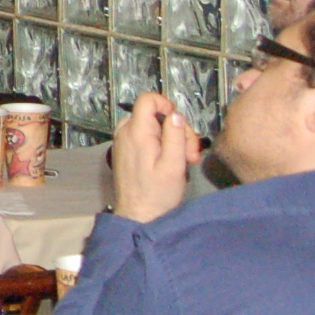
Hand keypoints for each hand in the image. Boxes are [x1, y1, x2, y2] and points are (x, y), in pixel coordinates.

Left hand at [110, 92, 200, 222]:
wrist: (139, 215)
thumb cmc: (157, 194)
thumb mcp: (174, 165)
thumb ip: (175, 136)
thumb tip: (176, 115)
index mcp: (136, 132)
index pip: (147, 98)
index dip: (167, 105)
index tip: (180, 125)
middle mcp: (126, 132)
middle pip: (155, 114)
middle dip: (177, 130)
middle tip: (190, 154)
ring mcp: (124, 141)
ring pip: (153, 126)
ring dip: (172, 139)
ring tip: (184, 161)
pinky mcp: (127, 150)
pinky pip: (146, 137)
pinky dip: (161, 145)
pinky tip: (172, 163)